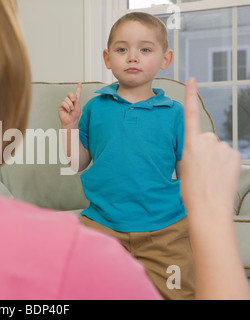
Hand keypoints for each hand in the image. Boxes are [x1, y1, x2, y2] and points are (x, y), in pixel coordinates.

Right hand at [58, 82, 81, 127]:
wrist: (70, 121)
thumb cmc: (74, 116)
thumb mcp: (77, 107)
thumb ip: (76, 101)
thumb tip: (74, 96)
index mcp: (75, 101)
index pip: (77, 93)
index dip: (78, 88)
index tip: (80, 83)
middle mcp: (70, 101)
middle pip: (70, 93)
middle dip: (72, 96)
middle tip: (74, 100)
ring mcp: (65, 103)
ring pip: (66, 99)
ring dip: (70, 105)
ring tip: (71, 109)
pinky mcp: (61, 106)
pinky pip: (63, 103)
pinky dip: (67, 107)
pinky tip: (68, 110)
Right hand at [180, 78, 240, 215]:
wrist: (208, 207)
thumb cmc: (192, 190)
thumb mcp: (184, 167)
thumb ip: (193, 151)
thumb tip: (204, 149)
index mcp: (190, 144)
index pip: (190, 115)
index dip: (191, 96)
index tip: (193, 81)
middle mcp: (208, 141)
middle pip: (207, 138)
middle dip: (205, 149)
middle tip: (201, 169)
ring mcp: (223, 148)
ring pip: (218, 148)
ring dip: (216, 158)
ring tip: (211, 175)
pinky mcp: (235, 155)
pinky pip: (228, 155)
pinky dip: (225, 163)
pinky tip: (220, 176)